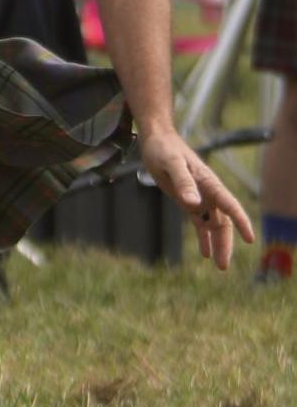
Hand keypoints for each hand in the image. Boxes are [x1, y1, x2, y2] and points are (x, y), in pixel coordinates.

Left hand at [137, 128, 253, 268]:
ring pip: (213, 224)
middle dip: (226, 243)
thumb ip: (183, 182)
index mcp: (208, 183)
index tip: (250, 239)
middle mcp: (207, 192)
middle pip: (223, 221)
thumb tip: (194, 204)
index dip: (241, 221)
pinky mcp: (187, 200)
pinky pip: (199, 222)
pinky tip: (205, 253)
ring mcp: (199, 197)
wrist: (156, 140)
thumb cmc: (164, 149)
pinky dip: (204, 237)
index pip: (229, 204)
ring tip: (219, 264)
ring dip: (217, 243)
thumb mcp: (171, 163)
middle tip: (223, 265)